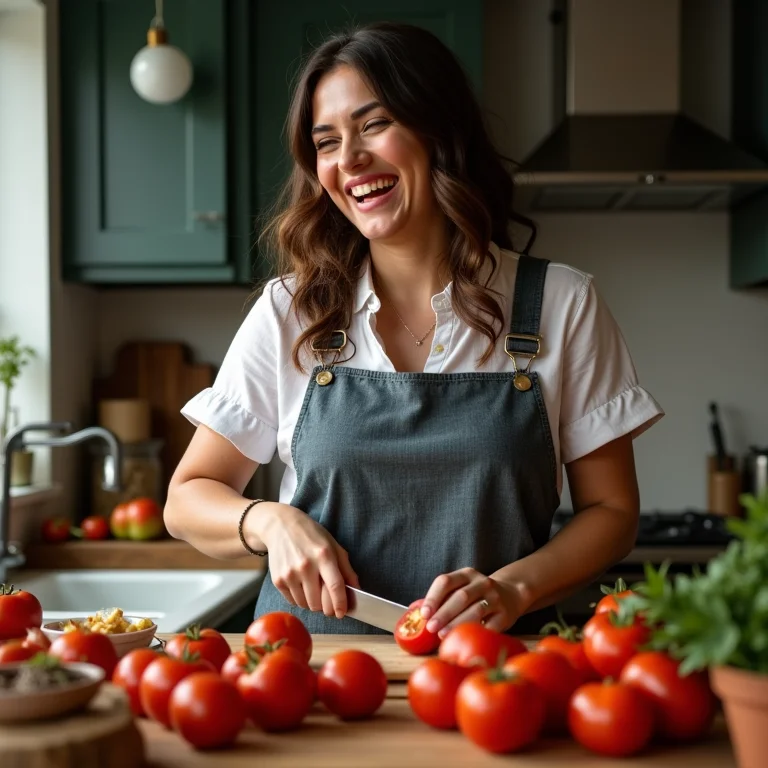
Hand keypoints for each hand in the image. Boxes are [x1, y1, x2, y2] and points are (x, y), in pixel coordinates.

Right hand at [258, 503, 359, 618]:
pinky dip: (301, 599)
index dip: (341, 604)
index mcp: (324, 556)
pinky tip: (302, 586)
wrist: (281, 526)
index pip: (335, 587)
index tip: (342, 613)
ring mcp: (290, 574)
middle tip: (329, 603)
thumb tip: (357, 590)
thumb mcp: (333, 546)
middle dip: (327, 607)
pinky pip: (293, 601)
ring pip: (306, 605)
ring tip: (314, 589)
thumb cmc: (311, 535)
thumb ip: (346, 569)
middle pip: (319, 603)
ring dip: (313, 603)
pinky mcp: (278, 580)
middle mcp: (306, 566)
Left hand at [419, 567, 528, 637]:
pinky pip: (491, 625)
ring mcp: (495, 598)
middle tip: (431, 628)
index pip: (446, 581)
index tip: (424, 613)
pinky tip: (466, 639)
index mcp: (467, 574)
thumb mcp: (460, 588)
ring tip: (443, 635)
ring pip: (475, 610)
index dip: (433, 597)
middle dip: (443, 613)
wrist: (510, 595)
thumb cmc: (476, 595)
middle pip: (460, 596)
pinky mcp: (505, 614)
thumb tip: (413, 613)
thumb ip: (440, 598)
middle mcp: (482, 583)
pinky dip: (477, 633)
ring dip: (457, 623)